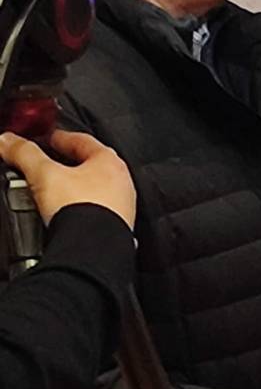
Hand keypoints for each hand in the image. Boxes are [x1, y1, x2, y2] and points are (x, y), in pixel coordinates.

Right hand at [0, 129, 136, 230]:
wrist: (94, 250)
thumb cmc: (83, 210)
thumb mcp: (44, 174)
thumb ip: (24, 154)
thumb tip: (7, 141)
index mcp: (109, 162)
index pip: (82, 140)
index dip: (60, 138)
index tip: (47, 138)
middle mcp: (121, 184)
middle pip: (88, 166)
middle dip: (65, 165)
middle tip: (45, 166)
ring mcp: (121, 208)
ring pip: (92, 191)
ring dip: (72, 189)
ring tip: (50, 193)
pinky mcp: (115, 228)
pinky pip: (93, 212)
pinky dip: (79, 209)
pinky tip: (65, 215)